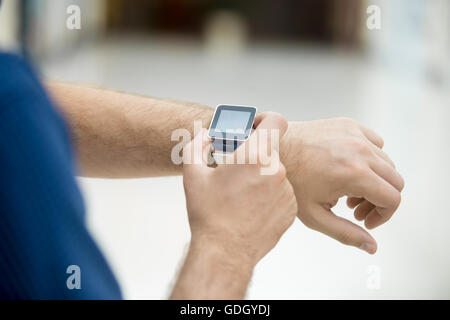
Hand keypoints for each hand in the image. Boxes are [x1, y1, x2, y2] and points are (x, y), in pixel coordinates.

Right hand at [182, 113, 297, 267]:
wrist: (224, 252)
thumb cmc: (208, 213)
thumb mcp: (193, 173)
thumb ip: (198, 144)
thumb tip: (207, 134)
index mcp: (255, 156)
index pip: (276, 121)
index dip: (265, 119)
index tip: (253, 128)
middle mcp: (277, 170)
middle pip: (270, 150)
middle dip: (253, 155)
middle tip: (235, 170)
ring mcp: (287, 191)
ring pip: (275, 172)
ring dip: (260, 176)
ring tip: (240, 195)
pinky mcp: (291, 209)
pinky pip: (281, 191)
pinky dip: (269, 194)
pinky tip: (251, 208)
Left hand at [281, 118, 403, 253]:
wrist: (272, 149)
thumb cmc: (288, 180)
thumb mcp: (315, 215)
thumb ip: (346, 233)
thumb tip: (371, 246)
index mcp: (354, 173)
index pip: (393, 198)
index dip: (383, 216)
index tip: (366, 220)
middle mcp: (360, 150)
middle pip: (395, 180)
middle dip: (380, 200)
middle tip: (356, 208)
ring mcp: (355, 134)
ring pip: (386, 162)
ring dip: (375, 180)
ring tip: (349, 190)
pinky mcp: (349, 124)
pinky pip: (375, 142)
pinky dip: (369, 158)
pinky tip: (348, 168)